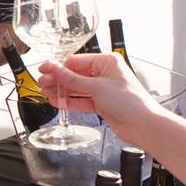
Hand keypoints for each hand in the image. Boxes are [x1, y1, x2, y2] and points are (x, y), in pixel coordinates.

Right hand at [37, 54, 162, 149]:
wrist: (142, 124)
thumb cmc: (131, 101)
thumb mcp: (97, 87)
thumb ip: (73, 80)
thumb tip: (56, 70)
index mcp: (107, 62)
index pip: (76, 61)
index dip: (59, 66)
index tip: (45, 69)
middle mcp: (105, 74)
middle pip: (75, 75)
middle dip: (58, 80)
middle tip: (42, 82)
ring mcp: (102, 89)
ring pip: (77, 88)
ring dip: (62, 91)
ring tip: (46, 93)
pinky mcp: (101, 103)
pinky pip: (81, 100)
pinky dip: (70, 101)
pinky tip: (58, 101)